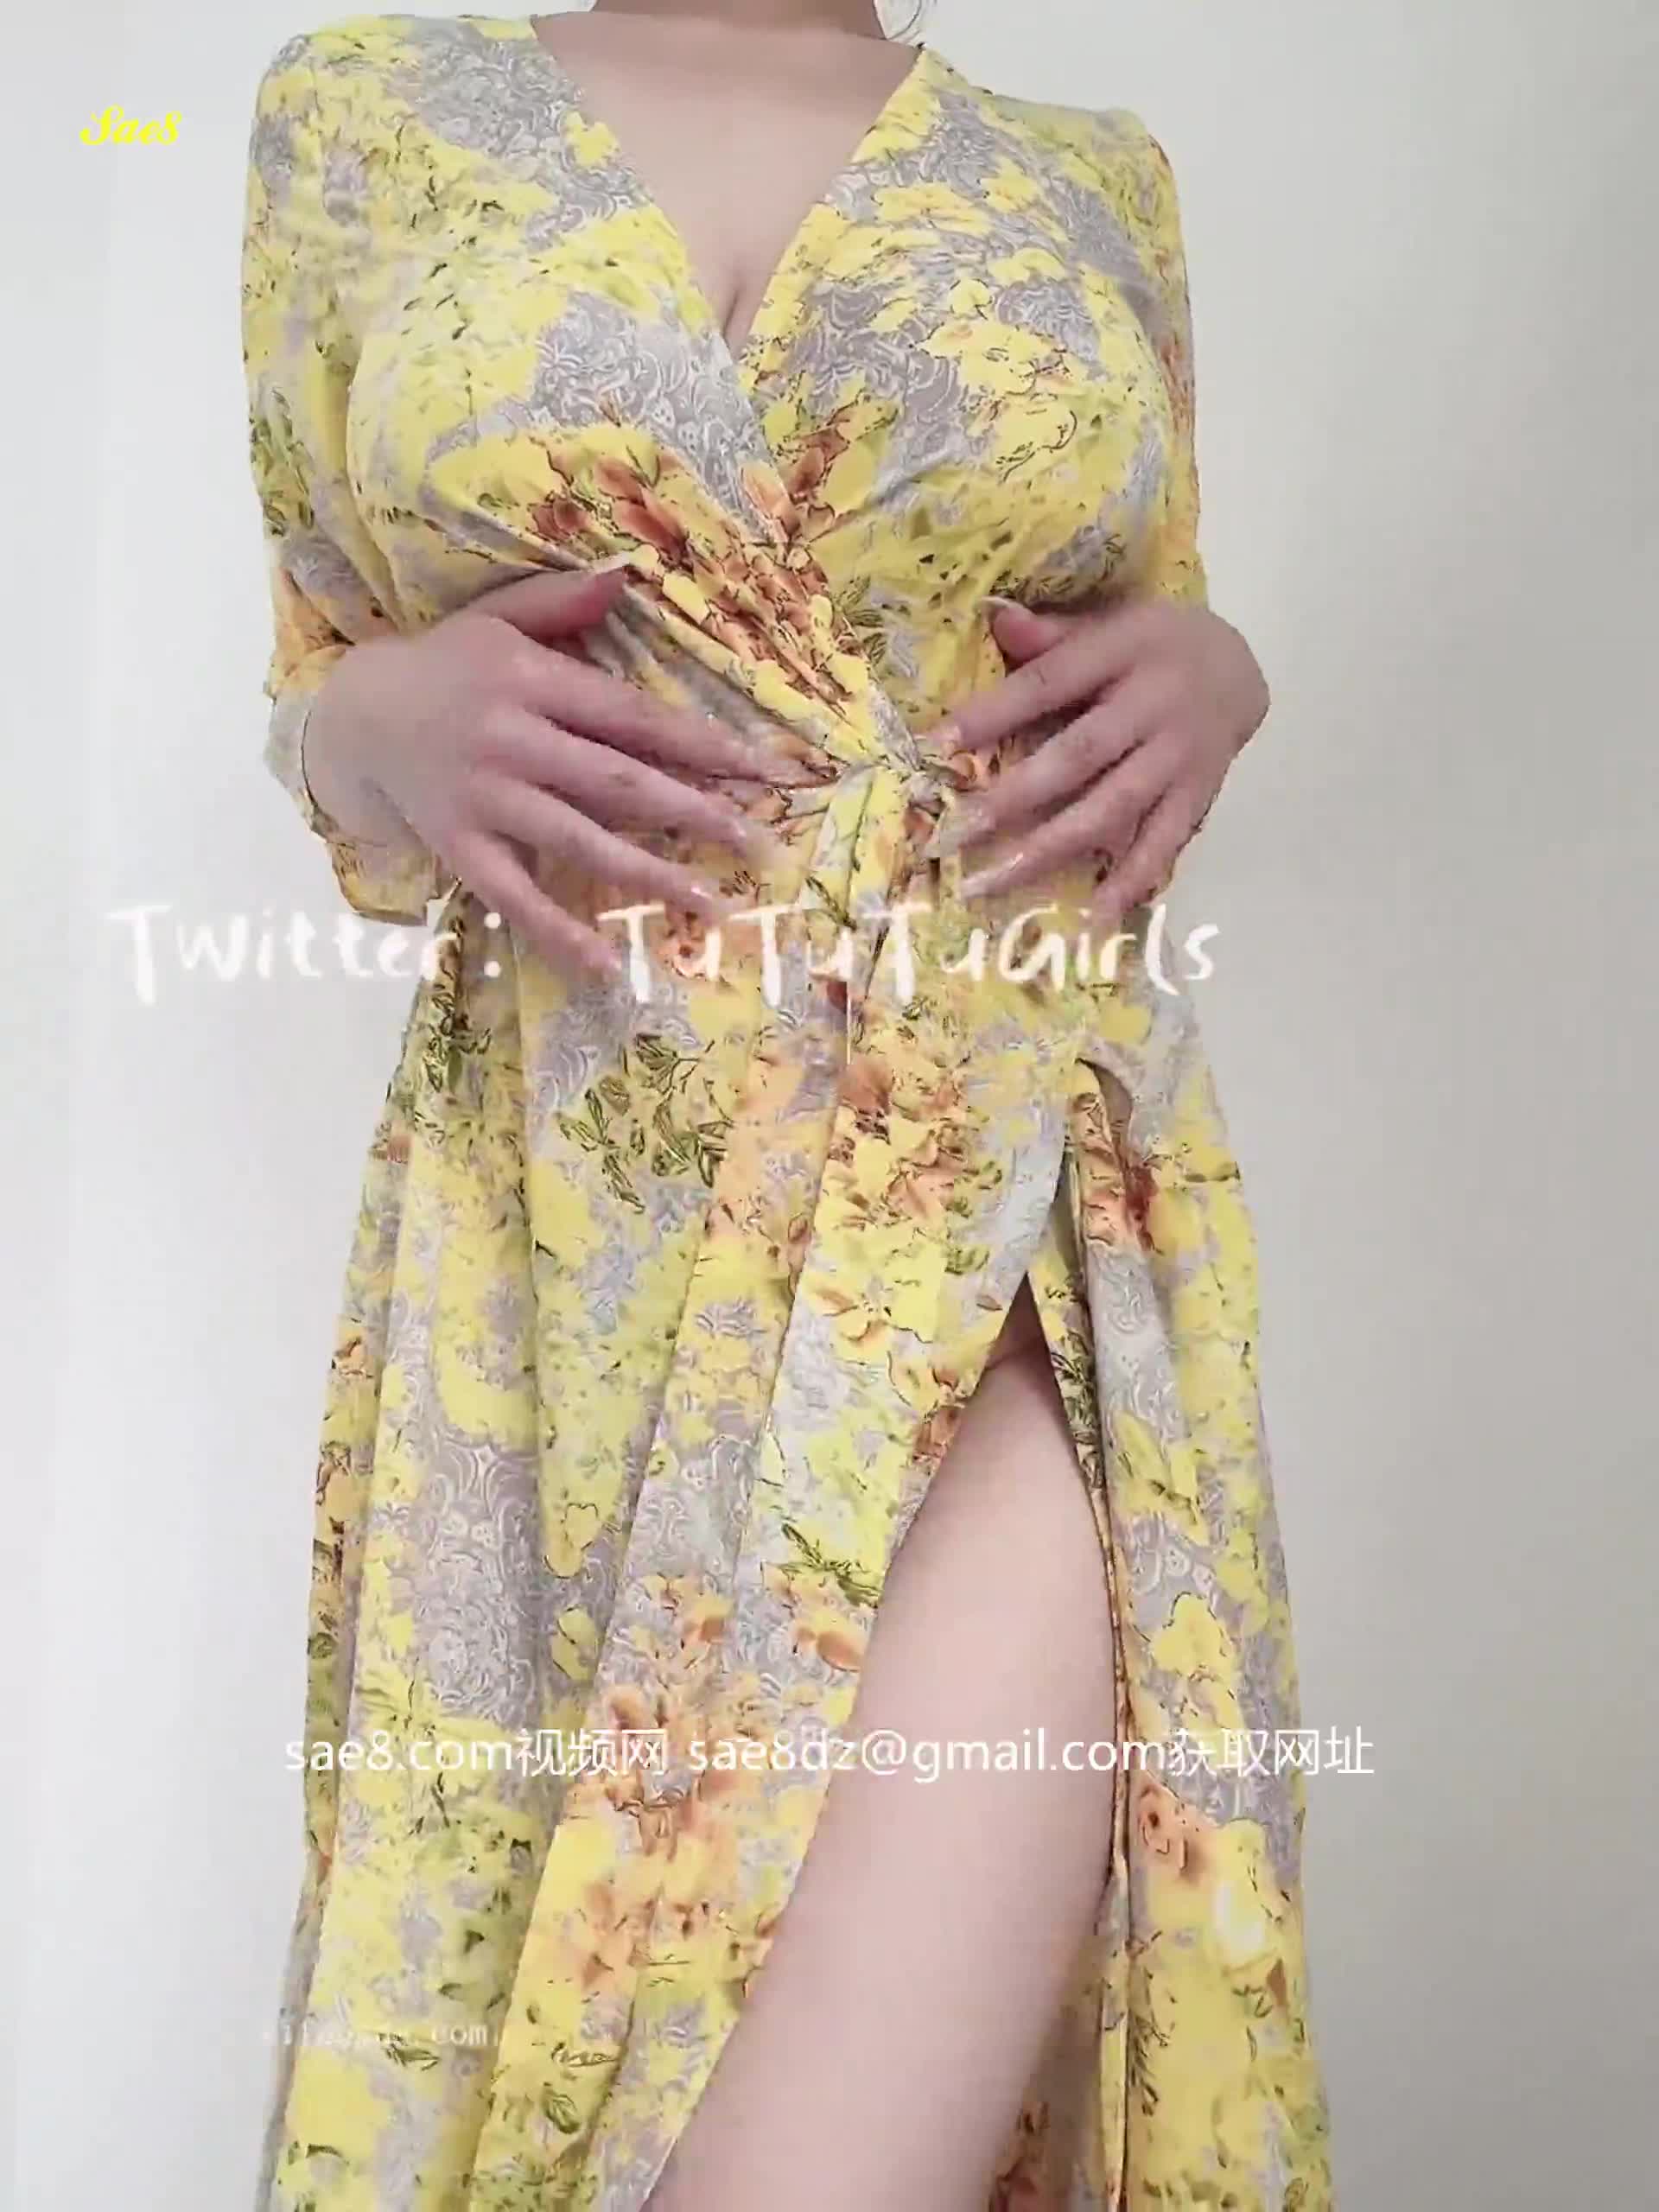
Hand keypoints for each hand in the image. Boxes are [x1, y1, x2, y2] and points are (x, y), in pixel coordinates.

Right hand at [303, 566, 791, 977]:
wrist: (355, 715)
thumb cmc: (446, 665)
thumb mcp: (497, 619)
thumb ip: (560, 602)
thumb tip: (624, 575)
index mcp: (531, 681)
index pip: (632, 718)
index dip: (699, 745)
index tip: (759, 769)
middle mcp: (512, 740)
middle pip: (618, 783)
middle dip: (694, 814)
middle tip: (758, 844)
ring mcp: (485, 799)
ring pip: (580, 842)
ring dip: (649, 876)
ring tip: (709, 903)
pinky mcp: (460, 847)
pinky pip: (514, 897)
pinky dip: (558, 933)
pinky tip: (605, 965)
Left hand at [922, 595, 1269, 930]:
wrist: (1238, 667)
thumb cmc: (1151, 645)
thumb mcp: (1108, 623)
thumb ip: (1052, 635)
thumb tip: (990, 617)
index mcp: (1123, 652)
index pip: (1047, 684)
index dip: (993, 715)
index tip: (937, 746)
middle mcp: (1154, 705)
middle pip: (1076, 757)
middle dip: (1010, 800)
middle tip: (951, 837)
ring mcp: (1179, 756)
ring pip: (1111, 808)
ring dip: (1049, 850)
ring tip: (990, 885)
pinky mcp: (1198, 795)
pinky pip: (1163, 843)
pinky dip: (1130, 882)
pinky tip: (1092, 918)